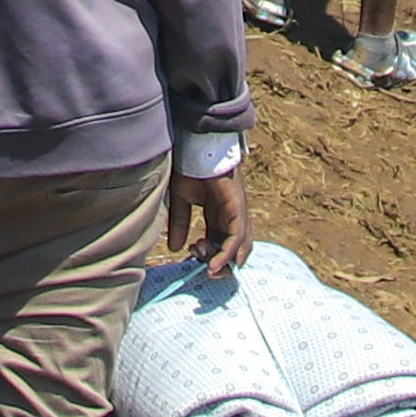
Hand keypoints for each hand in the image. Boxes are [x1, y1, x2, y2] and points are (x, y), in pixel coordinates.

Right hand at [163, 159, 251, 273]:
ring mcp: (236, 211)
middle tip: (204, 272)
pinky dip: (227, 253)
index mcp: (219, 212)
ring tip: (208, 270)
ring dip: (225, 262)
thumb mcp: (180, 200)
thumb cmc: (189, 166)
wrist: (196, 144)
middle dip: (222, 264)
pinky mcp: (237, 207)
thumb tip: (175, 248)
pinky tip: (214, 265)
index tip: (192, 261)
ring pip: (240, 246)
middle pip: (235, 248)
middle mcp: (231, 214)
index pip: (221, 242)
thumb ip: (179, 223)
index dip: (209, 256)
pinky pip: (236, 236)